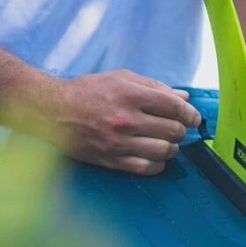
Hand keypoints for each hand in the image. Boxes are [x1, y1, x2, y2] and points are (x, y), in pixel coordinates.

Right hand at [46, 70, 200, 174]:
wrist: (53, 111)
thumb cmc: (88, 91)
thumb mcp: (121, 78)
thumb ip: (154, 87)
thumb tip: (184, 97)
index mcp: (130, 95)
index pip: (174, 107)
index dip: (190, 114)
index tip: (193, 118)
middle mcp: (126, 120)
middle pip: (172, 130)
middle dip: (180, 130)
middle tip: (176, 128)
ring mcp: (119, 143)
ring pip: (164, 151)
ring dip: (171, 147)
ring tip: (166, 142)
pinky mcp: (111, 160)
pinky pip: (147, 168)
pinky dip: (158, 164)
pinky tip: (155, 156)